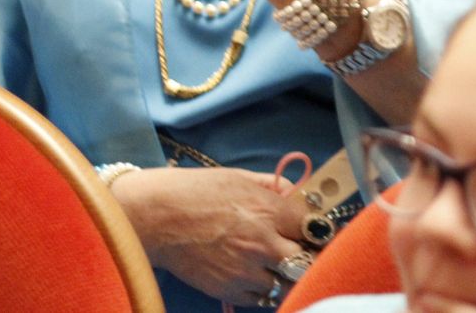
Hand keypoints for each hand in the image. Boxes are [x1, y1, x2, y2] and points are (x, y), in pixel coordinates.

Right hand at [110, 167, 307, 305]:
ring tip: (279, 262)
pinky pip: (262, 297)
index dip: (319, 230)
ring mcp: (246, 270)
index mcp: (270, 211)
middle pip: (309, 260)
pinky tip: (257, 273)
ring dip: (288, 274)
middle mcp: (263, 243)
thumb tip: (298, 195)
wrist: (155, 217)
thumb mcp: (242, 178)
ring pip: (288, 282)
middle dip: (311, 255)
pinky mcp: (228, 289)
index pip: (316, 228)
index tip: (318, 231)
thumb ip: (275, 188)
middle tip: (306, 250)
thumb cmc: (196, 191)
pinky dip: (265, 287)